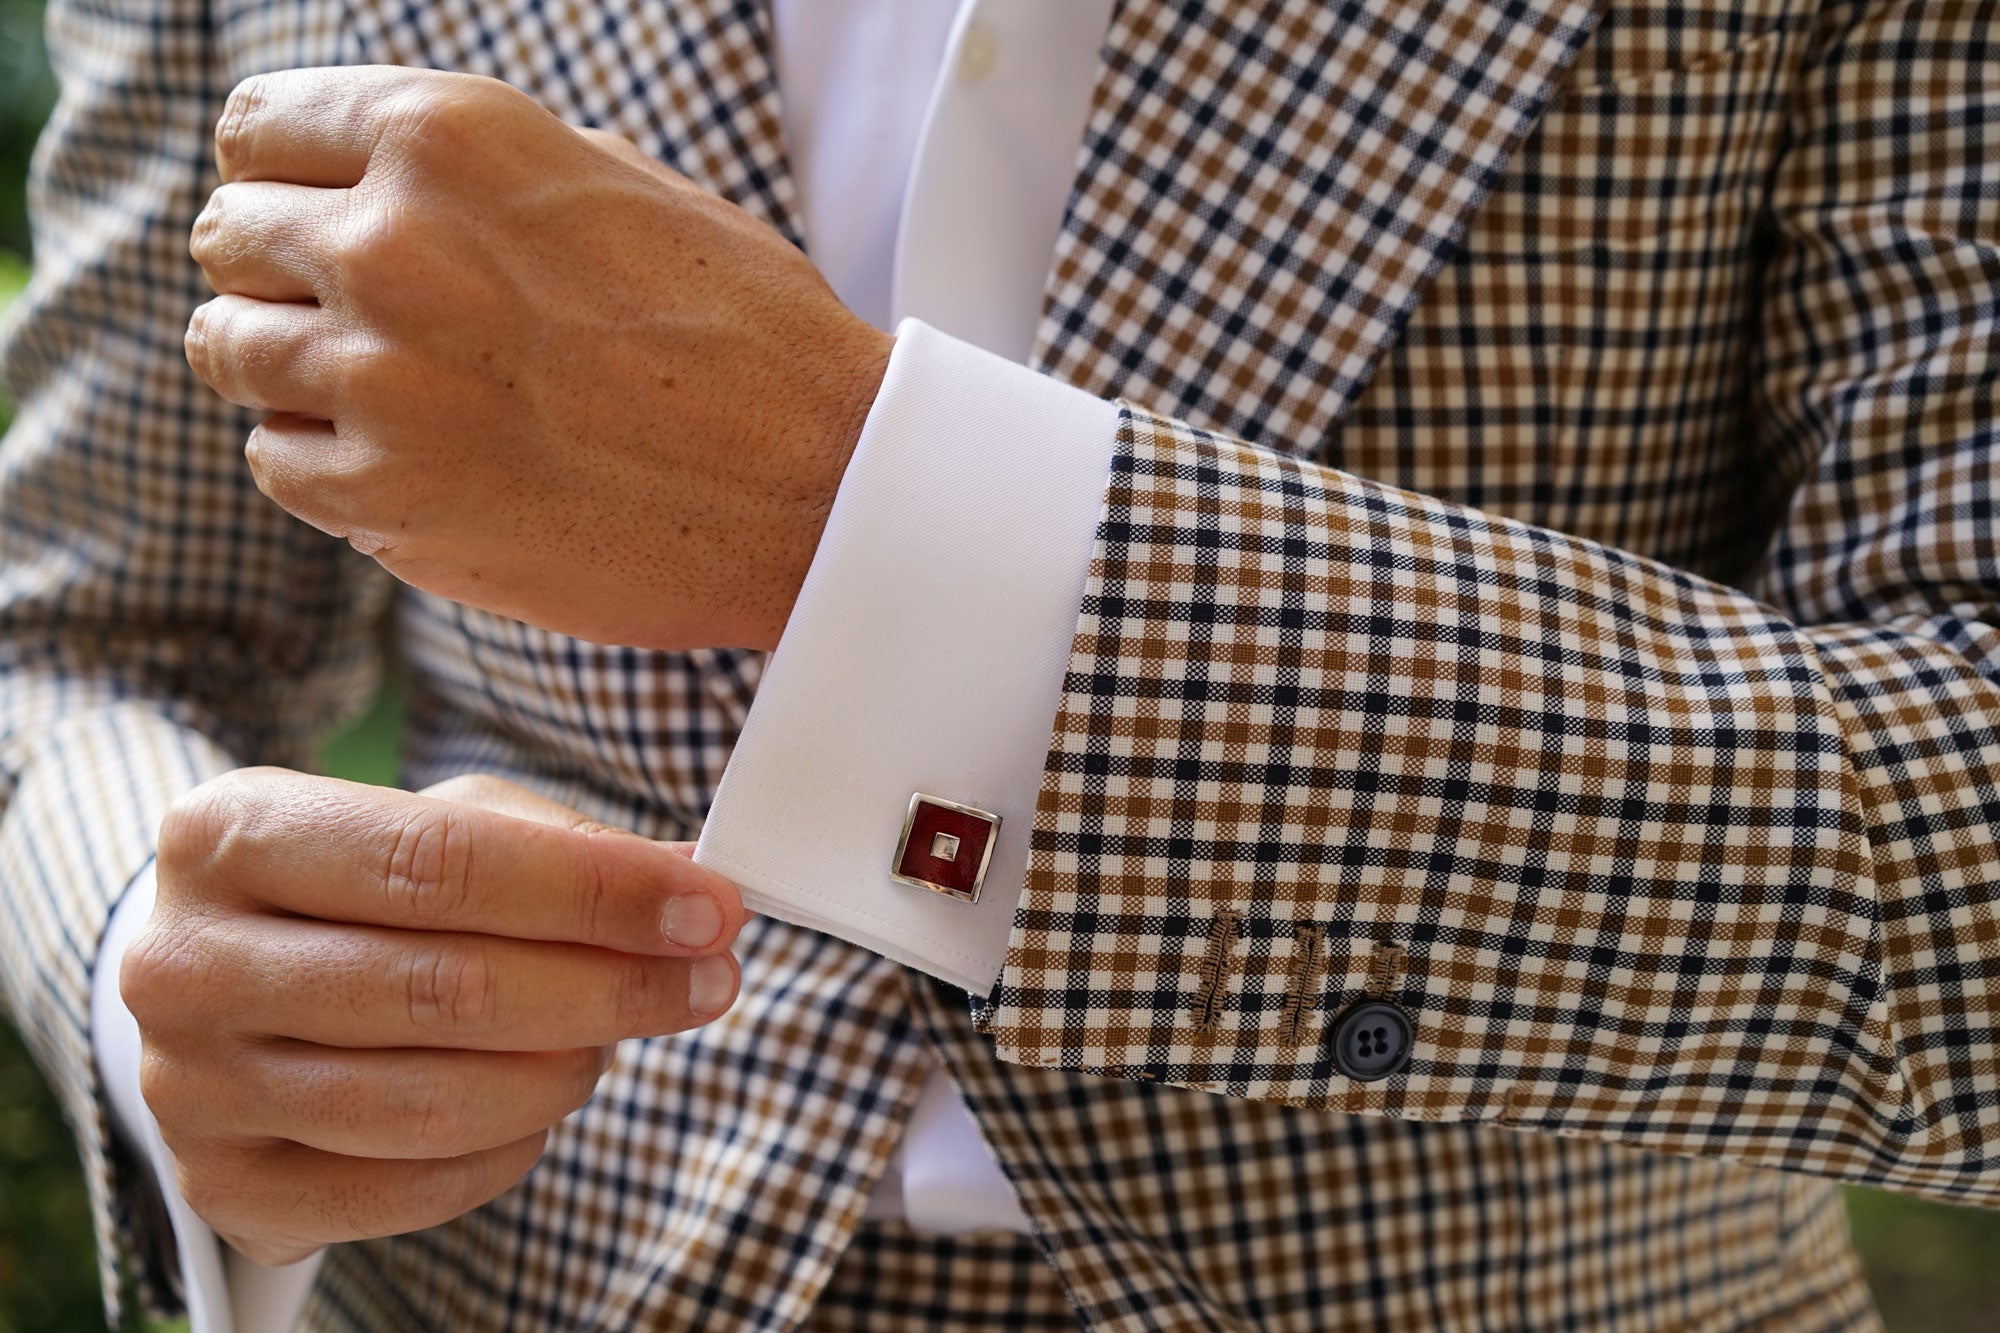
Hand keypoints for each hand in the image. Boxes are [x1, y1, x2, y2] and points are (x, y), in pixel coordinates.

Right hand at [122, 770, 747, 1264]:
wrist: (226, 984)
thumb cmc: (358, 888)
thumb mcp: (437, 823)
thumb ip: (557, 842)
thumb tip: (687, 878)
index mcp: (230, 833)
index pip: (440, 861)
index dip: (594, 890)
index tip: (708, 907)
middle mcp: (185, 960)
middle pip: (444, 987)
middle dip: (609, 985)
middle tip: (708, 979)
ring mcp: (192, 1086)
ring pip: (434, 1102)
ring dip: (568, 1070)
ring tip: (619, 1036)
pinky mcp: (225, 1186)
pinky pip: (414, 1186)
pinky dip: (510, 1148)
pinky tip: (542, 1101)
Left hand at [183, 66, 892, 651]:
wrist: (821, 483)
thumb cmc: (747, 331)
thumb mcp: (614, 184)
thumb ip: (473, 173)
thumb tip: (367, 183)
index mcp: (449, 137)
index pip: (258, 132)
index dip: (279, 177)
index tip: (306, 217)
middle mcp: (394, 244)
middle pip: (230, 241)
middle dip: (279, 273)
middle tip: (358, 316)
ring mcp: (381, 377)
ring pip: (231, 352)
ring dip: (291, 369)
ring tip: (387, 392)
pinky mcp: (387, 498)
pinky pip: (275, 461)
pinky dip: (323, 461)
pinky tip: (410, 459)